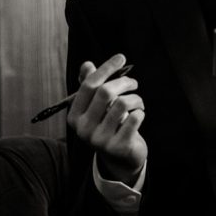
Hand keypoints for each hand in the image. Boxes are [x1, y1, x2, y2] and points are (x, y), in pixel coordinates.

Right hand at [67, 52, 147, 185]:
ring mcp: (100, 140)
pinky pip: (134, 118)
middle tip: (134, 83)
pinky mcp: (118, 147)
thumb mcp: (97, 107)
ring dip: (135, 98)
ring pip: (122, 103)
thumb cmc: (108, 124)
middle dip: (124, 82)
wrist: (120, 157)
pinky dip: (140, 112)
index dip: (106, 68)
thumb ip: (91, 86)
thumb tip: (87, 64)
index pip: (89, 85)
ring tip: (138, 102)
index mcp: (75, 116)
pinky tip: (139, 115)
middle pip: (105, 92)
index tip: (121, 58)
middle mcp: (83, 129)